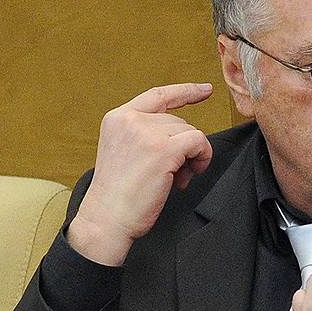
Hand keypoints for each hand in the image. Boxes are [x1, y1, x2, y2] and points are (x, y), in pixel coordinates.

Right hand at [68, 83, 213, 265]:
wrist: (106, 220)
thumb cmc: (118, 195)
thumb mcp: (125, 152)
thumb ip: (147, 135)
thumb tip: (185, 134)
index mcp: (118, 118)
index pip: (158, 95)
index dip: (185, 91)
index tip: (205, 90)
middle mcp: (130, 120)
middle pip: (179, 121)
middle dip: (183, 147)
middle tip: (173, 174)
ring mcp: (147, 132)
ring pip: (191, 132)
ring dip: (190, 157)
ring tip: (174, 179)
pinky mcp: (164, 148)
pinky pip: (199, 142)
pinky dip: (201, 158)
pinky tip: (186, 177)